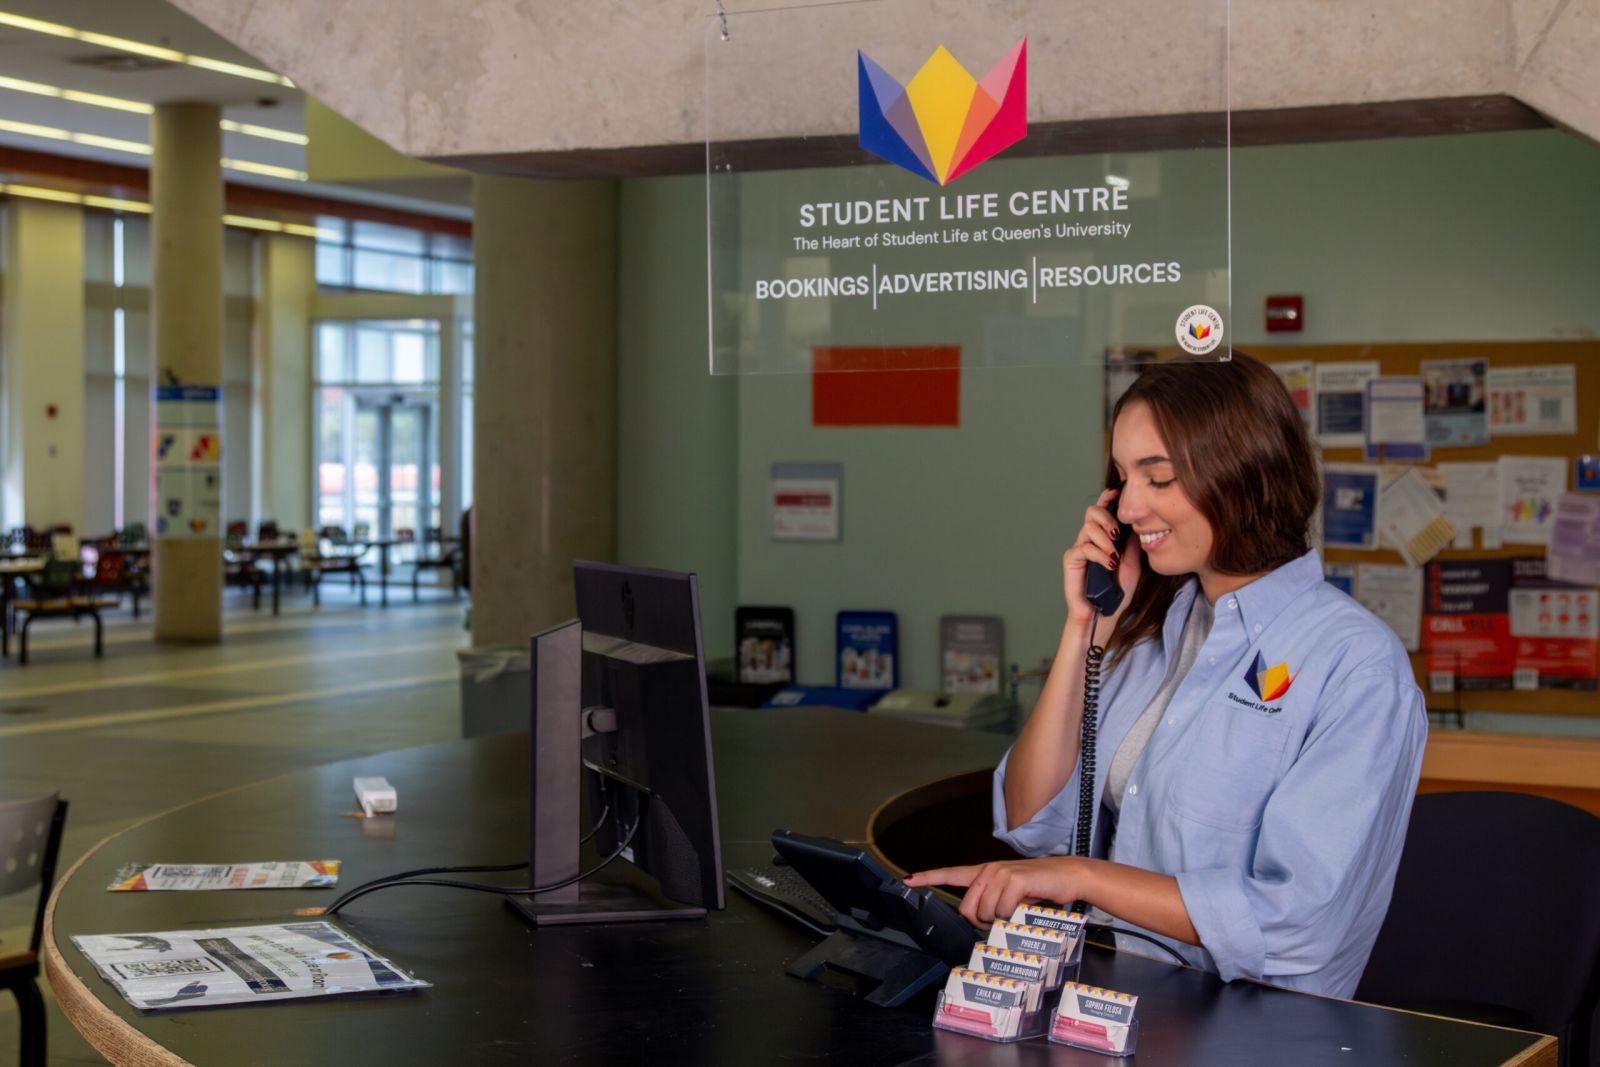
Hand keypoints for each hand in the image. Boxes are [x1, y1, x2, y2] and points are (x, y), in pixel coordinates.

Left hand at [906, 858, 1084, 927]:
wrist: (1067, 876)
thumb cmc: (1038, 889)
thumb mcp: (1010, 896)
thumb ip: (991, 903)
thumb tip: (978, 920)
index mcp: (984, 872)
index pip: (951, 873)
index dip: (928, 877)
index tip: (907, 880)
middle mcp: (988, 870)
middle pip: (967, 909)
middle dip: (982, 922)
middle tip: (1002, 918)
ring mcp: (1001, 873)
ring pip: (985, 912)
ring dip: (1000, 920)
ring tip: (1016, 910)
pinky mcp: (1015, 879)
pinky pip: (1003, 910)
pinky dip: (1014, 915)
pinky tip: (1024, 906)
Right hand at [1063, 488, 1141, 626]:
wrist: (1104, 615)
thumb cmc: (1116, 592)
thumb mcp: (1133, 564)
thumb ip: (1132, 543)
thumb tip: (1137, 522)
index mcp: (1104, 538)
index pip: (1103, 511)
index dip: (1108, 499)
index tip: (1118, 492)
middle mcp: (1090, 540)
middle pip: (1092, 512)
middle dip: (1106, 516)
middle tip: (1117, 532)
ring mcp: (1079, 549)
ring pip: (1088, 527)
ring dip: (1104, 539)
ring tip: (1114, 557)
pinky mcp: (1071, 561)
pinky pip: (1083, 547)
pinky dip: (1098, 554)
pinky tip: (1108, 564)